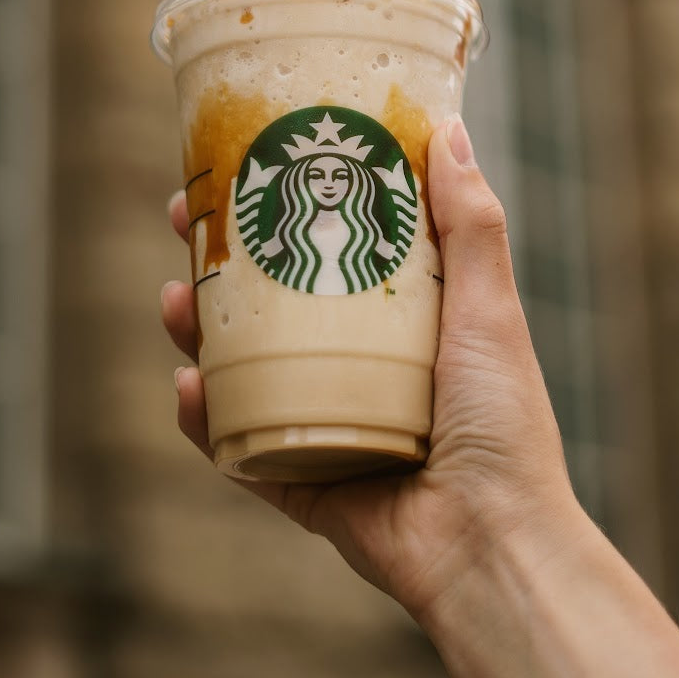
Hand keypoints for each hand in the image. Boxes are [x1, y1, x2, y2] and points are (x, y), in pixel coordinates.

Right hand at [161, 115, 587, 625]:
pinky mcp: (299, 480)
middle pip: (271, 300)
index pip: (331, 244)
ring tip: (173, 301)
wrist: (494, 546)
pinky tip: (188, 387)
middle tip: (182, 219)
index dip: (285, 201)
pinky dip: (205, 418)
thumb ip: (472, 225)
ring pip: (241, 366)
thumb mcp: (491, 310)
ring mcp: (323, 421)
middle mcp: (359, 365)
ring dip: (197, 331)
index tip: (249, 158)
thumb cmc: (505, 425)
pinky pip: (237, 445)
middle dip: (220, 259)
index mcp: (405, 321)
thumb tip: (448, 131)